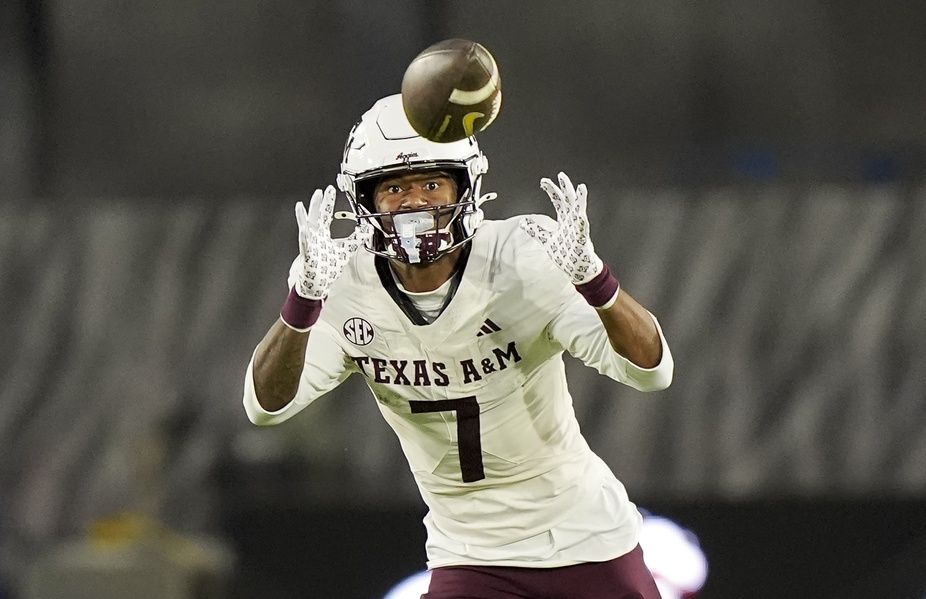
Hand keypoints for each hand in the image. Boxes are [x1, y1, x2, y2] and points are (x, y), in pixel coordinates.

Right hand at [293, 185, 370, 299]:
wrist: (318, 282)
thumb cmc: (327, 265)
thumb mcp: (346, 249)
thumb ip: (356, 239)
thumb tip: (367, 229)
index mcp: (323, 233)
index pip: (326, 214)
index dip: (328, 202)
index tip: (331, 190)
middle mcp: (315, 236)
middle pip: (316, 215)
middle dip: (318, 203)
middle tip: (322, 191)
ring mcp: (309, 244)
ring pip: (306, 226)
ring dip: (305, 215)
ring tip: (303, 205)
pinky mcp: (307, 255)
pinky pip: (305, 245)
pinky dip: (304, 238)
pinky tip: (304, 230)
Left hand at [520, 172, 602, 284]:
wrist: (576, 268)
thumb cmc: (565, 253)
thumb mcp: (546, 239)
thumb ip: (536, 230)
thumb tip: (523, 221)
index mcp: (564, 220)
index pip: (558, 201)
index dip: (551, 191)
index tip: (543, 181)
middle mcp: (571, 221)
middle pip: (568, 201)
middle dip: (564, 188)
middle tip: (560, 175)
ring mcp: (577, 228)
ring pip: (579, 210)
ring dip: (579, 199)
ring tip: (580, 187)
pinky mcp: (582, 237)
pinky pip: (583, 225)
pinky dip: (582, 218)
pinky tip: (582, 212)